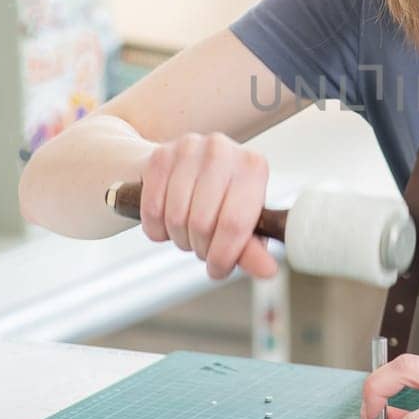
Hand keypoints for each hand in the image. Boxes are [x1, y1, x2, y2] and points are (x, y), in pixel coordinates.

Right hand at [137, 133, 276, 281]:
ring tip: (188, 233)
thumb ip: (253, 249)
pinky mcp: (160, 155)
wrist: (189, 166)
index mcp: (253, 166)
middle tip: (203, 247)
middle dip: (200, 248)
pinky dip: (156, 229)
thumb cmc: (224, 197)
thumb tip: (267, 270)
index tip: (217, 269)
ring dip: (179, 239)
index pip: (234, 224)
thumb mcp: (245, 222)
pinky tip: (168, 224)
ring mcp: (189, 149)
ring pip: (175, 218)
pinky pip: (151, 210)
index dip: (222, 256)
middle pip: (202, 224)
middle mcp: (222, 151)